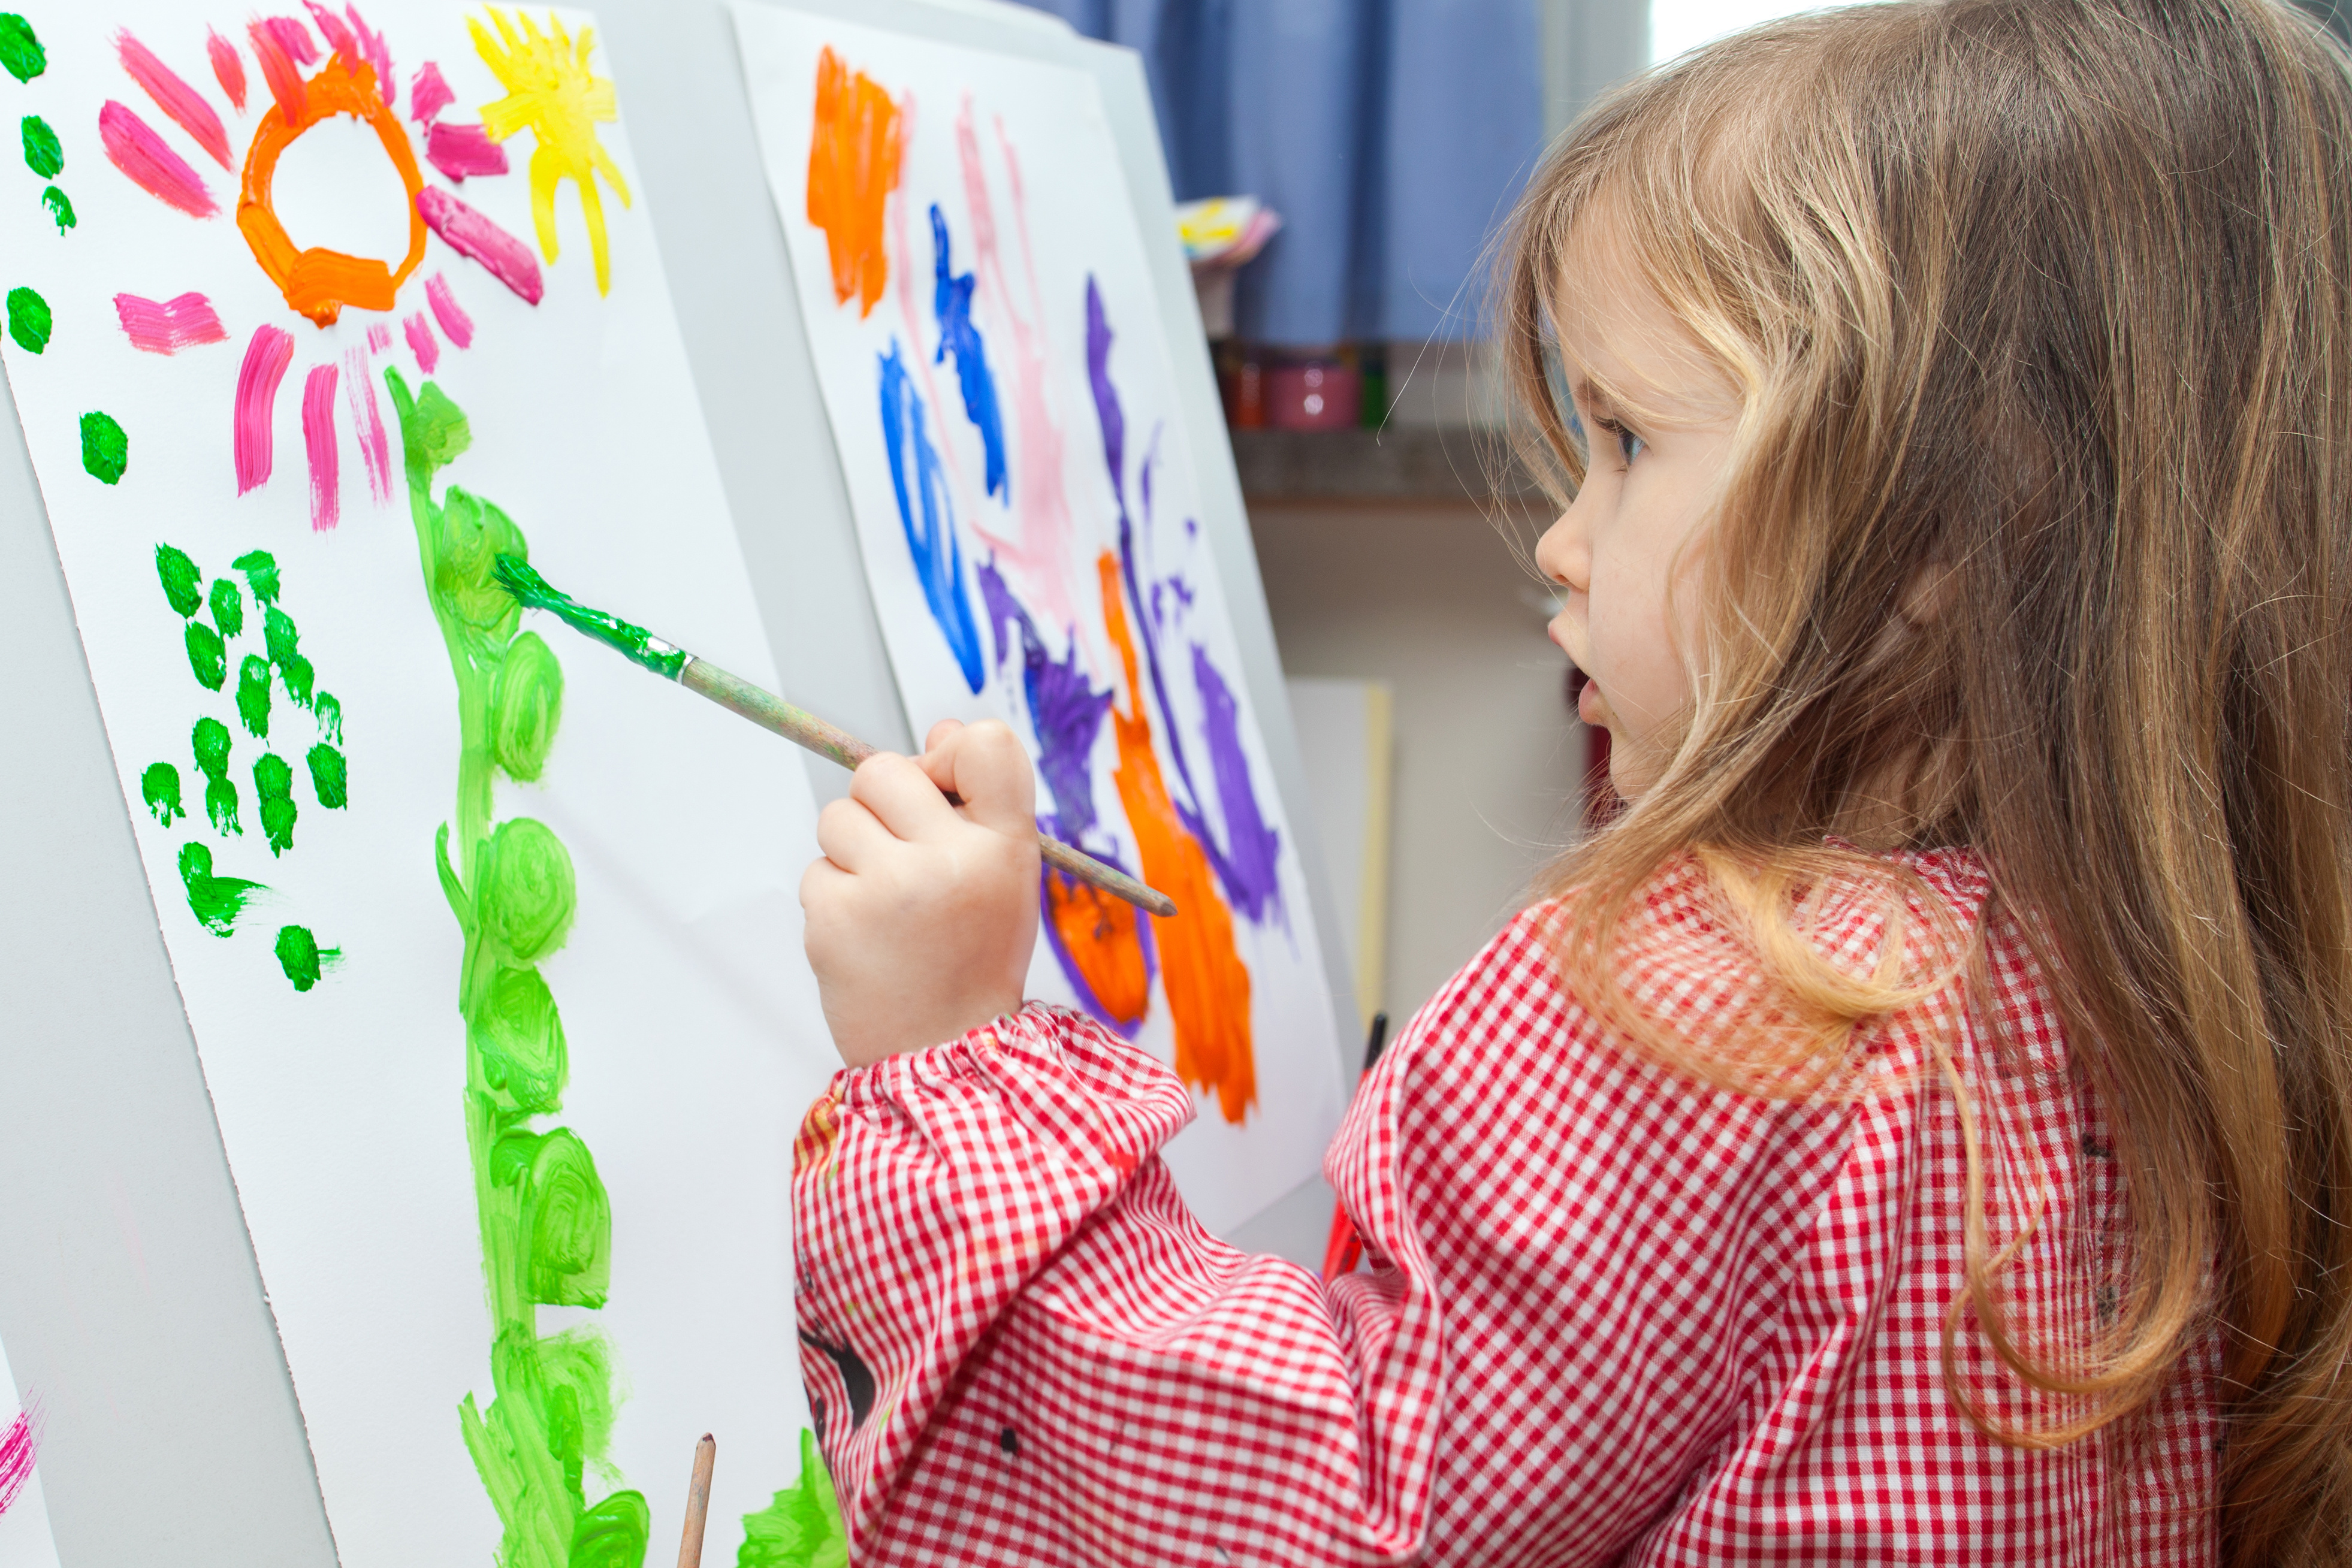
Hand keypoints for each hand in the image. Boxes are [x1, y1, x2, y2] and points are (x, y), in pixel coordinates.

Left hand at [800, 719, 1040, 1067]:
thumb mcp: (1004, 876)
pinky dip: (832, 898)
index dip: (949, 753)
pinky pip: (815, 870)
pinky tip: (866, 937)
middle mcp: (952, 859)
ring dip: (851, 852)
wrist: (945, 1052)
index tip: (943, 790)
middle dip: (880, 804)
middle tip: (902, 857)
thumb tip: (941, 729)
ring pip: (837, 817)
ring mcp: (890, 887)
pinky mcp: (836, 917)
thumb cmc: (973, 956)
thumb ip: (978, 802)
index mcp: (1007, 844)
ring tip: (886, 906)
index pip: (984, 742)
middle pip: (883, 769)